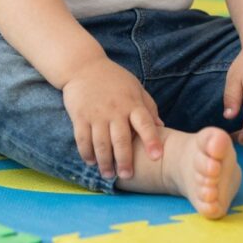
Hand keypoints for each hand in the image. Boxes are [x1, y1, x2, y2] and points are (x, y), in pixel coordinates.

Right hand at [62, 57, 163, 180]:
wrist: (84, 66)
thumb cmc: (114, 79)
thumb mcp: (135, 87)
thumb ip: (148, 107)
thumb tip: (162, 126)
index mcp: (132, 103)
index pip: (144, 123)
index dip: (151, 140)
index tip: (156, 156)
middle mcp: (115, 110)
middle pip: (121, 139)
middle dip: (124, 160)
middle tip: (127, 175)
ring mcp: (96, 114)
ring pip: (101, 143)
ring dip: (104, 161)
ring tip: (108, 174)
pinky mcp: (80, 116)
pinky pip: (83, 138)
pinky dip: (86, 153)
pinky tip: (91, 162)